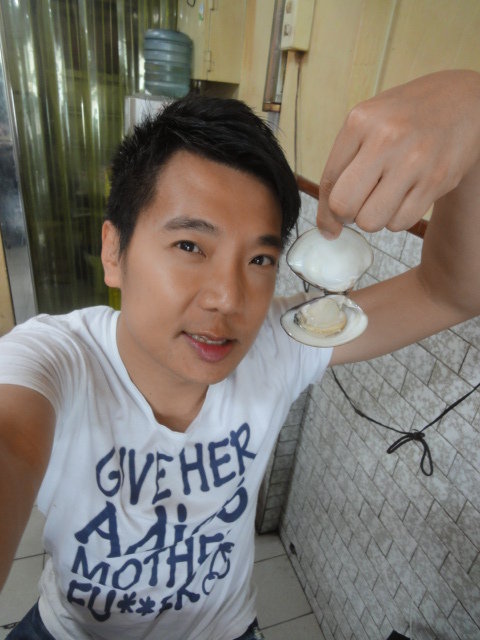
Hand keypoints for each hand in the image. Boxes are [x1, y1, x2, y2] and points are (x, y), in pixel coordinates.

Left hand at [317, 70, 479, 237]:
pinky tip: (403, 199)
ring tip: (382, 199)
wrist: (464, 102)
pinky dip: (397, 219)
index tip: (329, 225)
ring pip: (371, 221)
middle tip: (355, 210)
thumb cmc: (407, 117)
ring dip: (373, 218)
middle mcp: (386, 138)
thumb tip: (327, 221)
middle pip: (344, 206)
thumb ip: (343, 163)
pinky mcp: (436, 180)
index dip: (325, 212)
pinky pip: (400, 223)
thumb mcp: (369, 123)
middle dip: (345, 216)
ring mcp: (414, 160)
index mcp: (360, 121)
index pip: (328, 182)